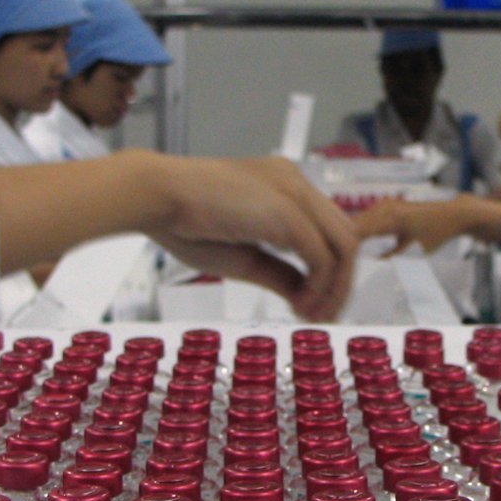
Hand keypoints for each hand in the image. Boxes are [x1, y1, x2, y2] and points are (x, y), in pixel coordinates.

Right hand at [154, 155, 357, 320]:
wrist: (155, 197)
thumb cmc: (186, 223)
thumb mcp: (244, 257)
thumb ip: (279, 273)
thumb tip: (306, 296)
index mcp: (285, 187)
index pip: (329, 229)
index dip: (331, 271)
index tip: (314, 305)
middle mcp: (296, 184)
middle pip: (345, 237)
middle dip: (341, 284)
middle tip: (322, 317)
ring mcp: (295, 193)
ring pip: (344, 245)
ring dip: (335, 288)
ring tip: (312, 314)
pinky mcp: (287, 210)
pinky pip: (322, 255)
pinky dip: (319, 286)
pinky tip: (299, 304)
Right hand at [353, 196, 476, 255]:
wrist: (452, 214)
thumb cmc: (436, 234)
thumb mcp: (413, 251)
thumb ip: (389, 258)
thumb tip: (370, 265)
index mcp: (389, 218)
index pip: (357, 233)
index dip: (348, 248)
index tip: (344, 264)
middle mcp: (383, 208)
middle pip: (354, 226)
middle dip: (346, 242)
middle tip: (341, 263)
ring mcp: (384, 205)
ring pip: (359, 222)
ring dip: (352, 236)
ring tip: (346, 255)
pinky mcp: (387, 206)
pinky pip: (367, 219)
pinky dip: (361, 231)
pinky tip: (358, 244)